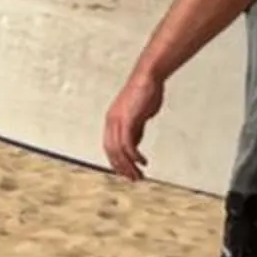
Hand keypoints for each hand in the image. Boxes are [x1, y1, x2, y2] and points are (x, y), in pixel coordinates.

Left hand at [104, 67, 163, 181]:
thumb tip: (133, 145)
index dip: (116, 162)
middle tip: (133, 179)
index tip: (126, 172)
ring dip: (128, 166)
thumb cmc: (145, 94)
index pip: (109, 147)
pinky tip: (142, 162)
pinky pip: (128, 144)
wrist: (147, 77)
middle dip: (122, 168)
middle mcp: (111, 122)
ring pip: (119, 151)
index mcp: (111, 121)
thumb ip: (135, 130)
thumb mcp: (138, 116)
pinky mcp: (127, 120)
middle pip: (111, 152)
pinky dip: (134, 156)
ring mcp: (118, 121)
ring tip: (138, 175)